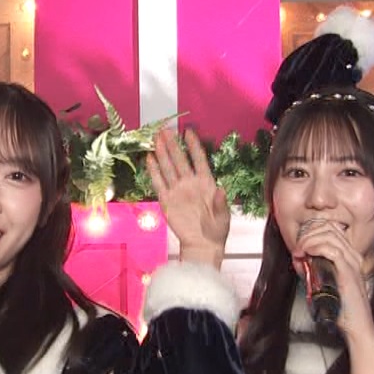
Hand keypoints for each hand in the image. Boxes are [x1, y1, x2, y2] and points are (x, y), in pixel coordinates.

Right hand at [146, 127, 229, 266]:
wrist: (203, 245)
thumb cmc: (217, 229)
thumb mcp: (223, 215)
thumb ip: (221, 202)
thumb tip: (222, 189)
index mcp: (206, 183)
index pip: (199, 159)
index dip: (194, 146)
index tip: (188, 131)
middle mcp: (190, 183)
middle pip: (180, 160)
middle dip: (173, 144)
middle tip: (165, 129)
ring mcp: (178, 191)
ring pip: (168, 168)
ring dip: (162, 153)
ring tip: (156, 138)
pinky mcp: (167, 201)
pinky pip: (159, 183)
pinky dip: (154, 171)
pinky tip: (149, 159)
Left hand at [291, 222, 373, 340]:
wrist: (357, 326)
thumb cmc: (342, 309)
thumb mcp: (325, 283)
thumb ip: (313, 269)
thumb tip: (298, 258)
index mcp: (351, 257)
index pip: (332, 230)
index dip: (312, 231)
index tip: (300, 243)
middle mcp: (354, 256)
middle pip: (329, 228)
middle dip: (308, 234)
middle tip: (297, 247)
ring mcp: (353, 263)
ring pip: (329, 236)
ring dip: (309, 240)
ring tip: (299, 251)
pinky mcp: (348, 272)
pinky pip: (332, 250)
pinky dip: (315, 247)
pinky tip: (307, 253)